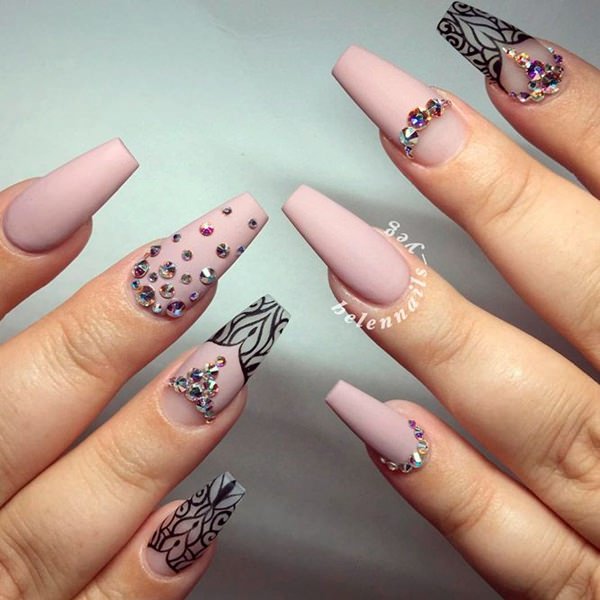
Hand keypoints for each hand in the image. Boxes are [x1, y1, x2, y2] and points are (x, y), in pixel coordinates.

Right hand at [0, 139, 288, 598]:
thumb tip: (51, 215)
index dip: (6, 242)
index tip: (102, 175)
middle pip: (14, 411)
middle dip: (112, 327)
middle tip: (202, 257)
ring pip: (65, 520)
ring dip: (151, 439)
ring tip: (229, 365)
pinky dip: (153, 568)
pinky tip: (208, 506)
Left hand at [283, 9, 599, 597]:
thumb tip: (559, 126)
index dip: (587, 126)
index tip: (500, 62)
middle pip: (589, 289)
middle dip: (493, 196)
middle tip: (400, 117)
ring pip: (535, 416)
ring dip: (435, 327)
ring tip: (347, 251)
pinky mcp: (584, 596)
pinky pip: (512, 550)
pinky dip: (443, 485)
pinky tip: (368, 415)